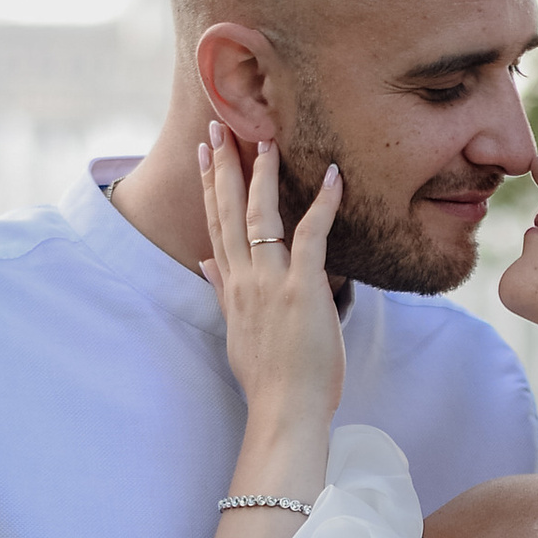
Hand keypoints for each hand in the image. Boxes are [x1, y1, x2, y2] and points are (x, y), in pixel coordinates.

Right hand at [198, 123, 344, 434]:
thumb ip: (220, 292)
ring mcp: (271, 283)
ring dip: (262, 174)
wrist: (284, 411)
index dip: (211, 186)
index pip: (216, 226)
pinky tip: (333, 176)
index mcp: (231, 288)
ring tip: (265, 138)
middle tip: (217, 126)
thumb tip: (203, 264)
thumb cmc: (269, 379)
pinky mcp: (302, 290)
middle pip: (228, 212)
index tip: (206, 153)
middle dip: (223, 166)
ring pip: (261, 216)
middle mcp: (245, 280)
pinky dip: (323, 203)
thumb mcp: (236, 332)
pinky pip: (312, 235)